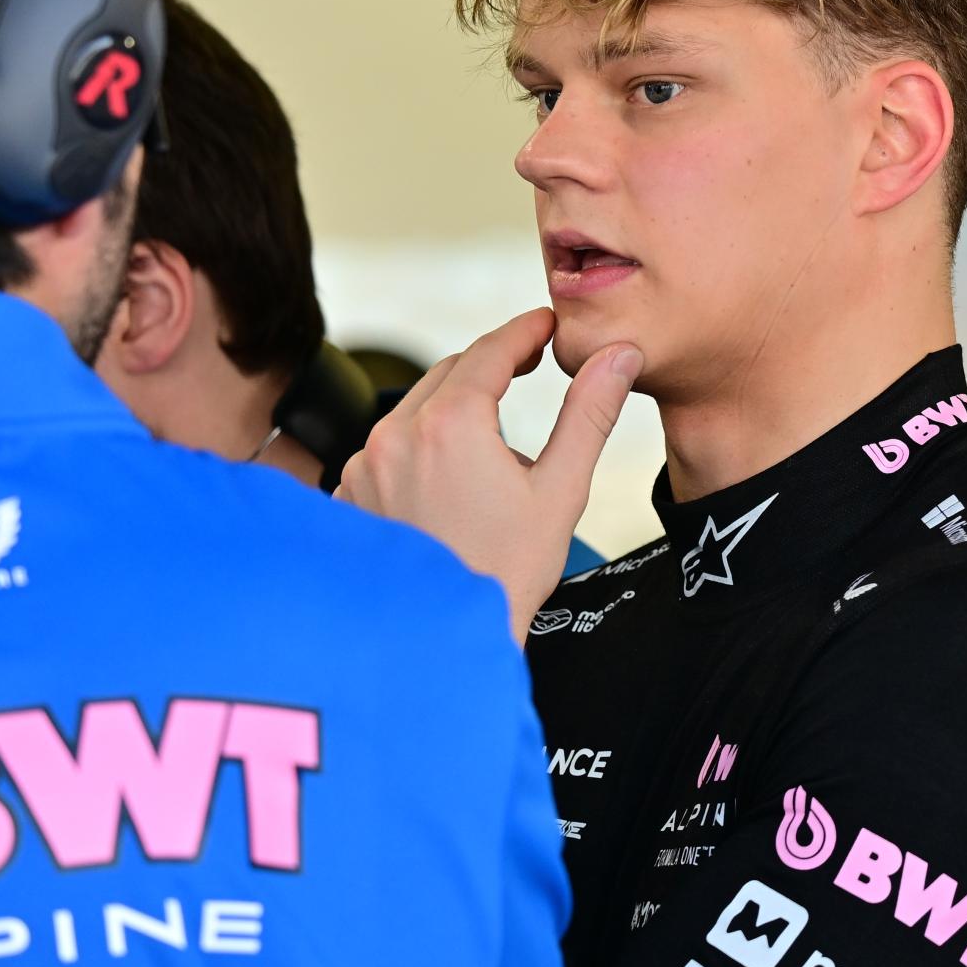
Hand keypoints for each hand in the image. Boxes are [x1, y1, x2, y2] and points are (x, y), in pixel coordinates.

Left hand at [337, 309, 640, 643]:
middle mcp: (394, 435)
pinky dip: (419, 445)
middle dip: (491, 364)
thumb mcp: (561, 489)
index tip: (548, 324)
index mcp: (449, 424)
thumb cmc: (506, 572)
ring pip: (413, 410)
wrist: (442, 642)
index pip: (491, 350)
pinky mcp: (348, 497)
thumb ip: (589, 413)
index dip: (524, 331)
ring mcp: (362, 468)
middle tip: (530, 364)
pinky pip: (386, 449)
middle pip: (449, 373)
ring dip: (453, 406)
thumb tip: (619, 356)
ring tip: (492, 430)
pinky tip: (448, 474)